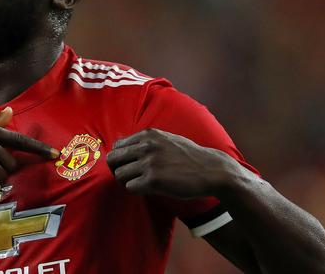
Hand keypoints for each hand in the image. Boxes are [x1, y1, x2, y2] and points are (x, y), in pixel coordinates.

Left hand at [106, 128, 237, 198]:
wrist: (212, 170)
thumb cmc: (189, 157)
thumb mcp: (167, 140)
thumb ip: (147, 142)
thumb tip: (123, 146)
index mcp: (148, 135)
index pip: (117, 146)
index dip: (120, 159)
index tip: (129, 166)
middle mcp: (146, 146)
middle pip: (113, 160)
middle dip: (118, 170)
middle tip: (130, 178)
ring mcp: (149, 162)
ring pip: (119, 175)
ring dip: (127, 182)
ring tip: (141, 184)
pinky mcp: (154, 180)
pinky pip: (130, 187)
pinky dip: (137, 190)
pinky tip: (148, 189)